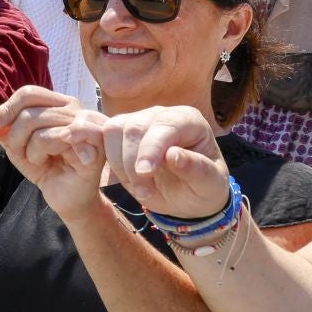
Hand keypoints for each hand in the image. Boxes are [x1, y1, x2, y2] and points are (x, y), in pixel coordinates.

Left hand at [0, 87, 108, 223]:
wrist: (67, 198)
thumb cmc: (46, 168)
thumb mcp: (17, 148)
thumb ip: (1, 131)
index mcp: (59, 104)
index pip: (29, 94)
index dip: (6, 109)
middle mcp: (76, 109)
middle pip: (30, 112)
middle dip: (16, 137)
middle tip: (25, 156)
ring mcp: (88, 125)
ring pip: (41, 127)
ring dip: (32, 151)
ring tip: (42, 161)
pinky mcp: (96, 144)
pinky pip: (61, 136)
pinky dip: (46, 150)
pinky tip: (56, 161)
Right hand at [95, 104, 228, 220]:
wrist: (186, 196)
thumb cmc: (202, 188)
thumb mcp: (209, 185)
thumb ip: (196, 169)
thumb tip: (173, 155)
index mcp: (188, 120)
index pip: (164, 125)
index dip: (151, 148)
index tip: (145, 173)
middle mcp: (161, 114)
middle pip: (134, 126)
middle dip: (132, 161)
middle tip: (144, 193)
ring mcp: (137, 121)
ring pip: (113, 130)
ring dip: (119, 163)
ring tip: (139, 189)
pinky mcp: (119, 133)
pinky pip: (101, 138)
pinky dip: (107, 160)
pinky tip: (124, 180)